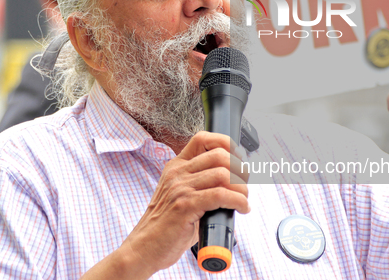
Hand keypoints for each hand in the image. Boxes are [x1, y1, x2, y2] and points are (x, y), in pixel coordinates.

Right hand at [119, 131, 249, 276]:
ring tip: (244, 200)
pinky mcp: (185, 205)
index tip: (240, 159)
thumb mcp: (181, 196)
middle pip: (219, 155)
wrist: (144, 248)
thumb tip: (235, 183)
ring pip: (223, 175)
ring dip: (241, 189)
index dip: (227, 144)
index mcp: (176, 167)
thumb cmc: (167, 226)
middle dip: (240, 170)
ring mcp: (180, 188)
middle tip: (245, 185)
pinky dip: (238, 201)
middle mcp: (177, 173)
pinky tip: (242, 208)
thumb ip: (202, 185)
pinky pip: (220, 195)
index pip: (203, 139)